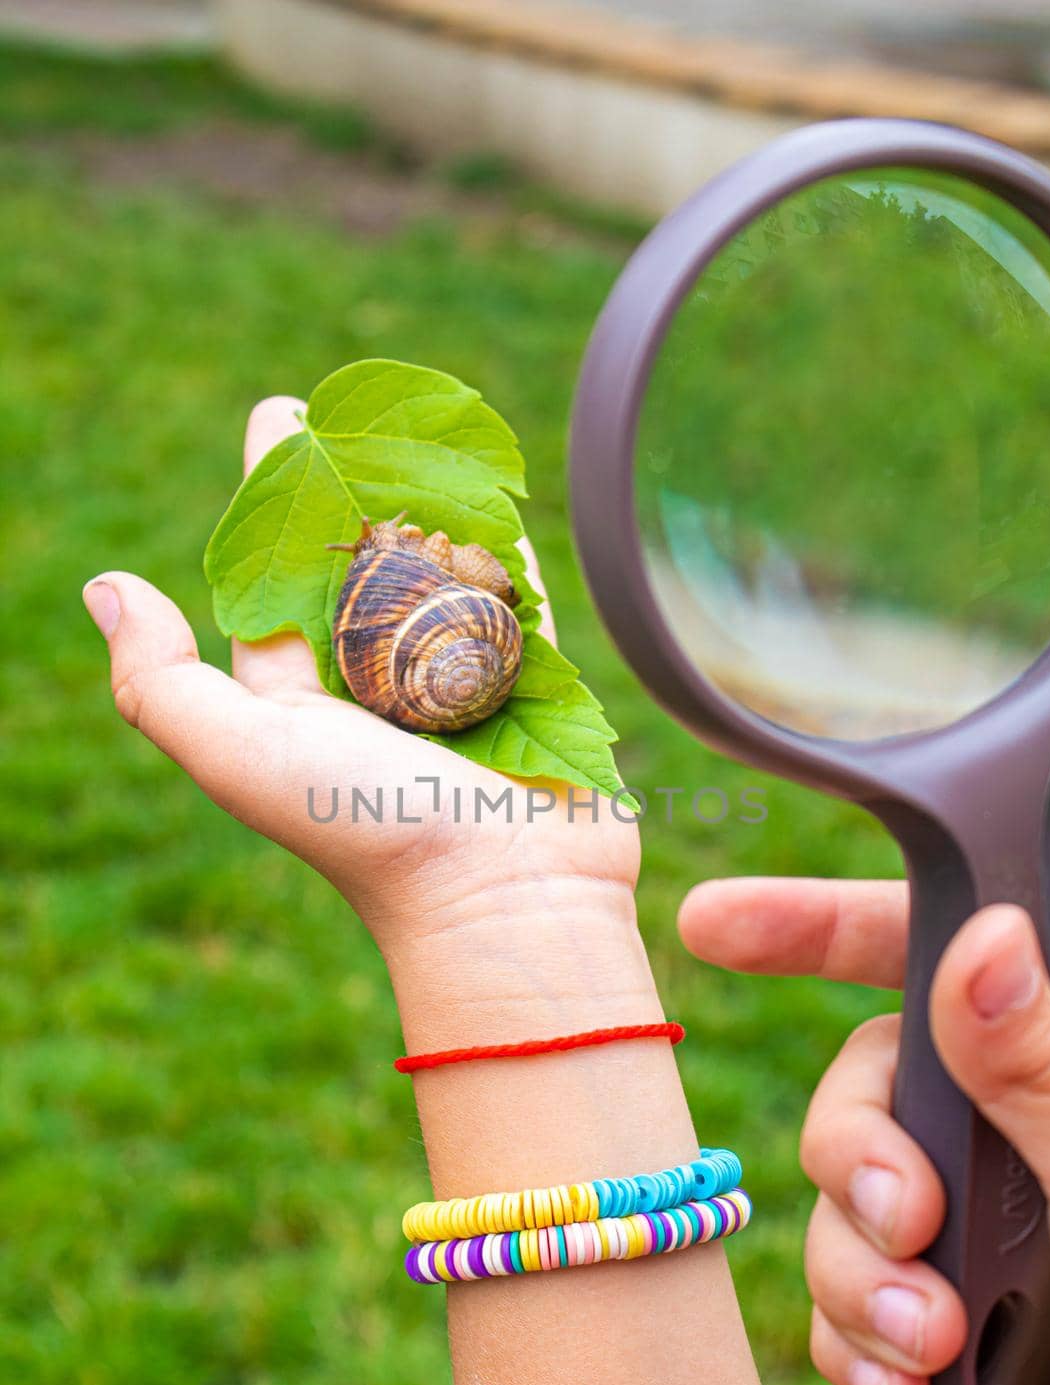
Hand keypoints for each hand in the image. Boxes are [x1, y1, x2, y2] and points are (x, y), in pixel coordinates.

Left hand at [83, 397, 638, 966]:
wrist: (503, 897)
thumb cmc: (366, 827)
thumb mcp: (238, 755)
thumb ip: (161, 681)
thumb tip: (105, 587)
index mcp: (296, 687)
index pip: (274, 568)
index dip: (273, 490)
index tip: (284, 413)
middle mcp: (371, 679)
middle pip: (361, 559)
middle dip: (360, 484)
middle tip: (368, 408)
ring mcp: (453, 678)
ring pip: (439, 568)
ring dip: (437, 503)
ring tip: (436, 431)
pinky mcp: (527, 682)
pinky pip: (515, 597)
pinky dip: (506, 548)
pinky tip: (503, 496)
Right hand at [678, 877, 1049, 1384]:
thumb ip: (1040, 1065)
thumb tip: (983, 936)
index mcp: (1036, 1046)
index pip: (915, 948)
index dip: (807, 923)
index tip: (706, 920)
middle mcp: (990, 1117)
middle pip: (858, 1095)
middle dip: (854, 1163)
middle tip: (907, 1223)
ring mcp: (962, 1217)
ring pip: (841, 1212)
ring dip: (859, 1280)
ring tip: (925, 1342)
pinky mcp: (944, 1311)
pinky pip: (850, 1313)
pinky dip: (858, 1351)